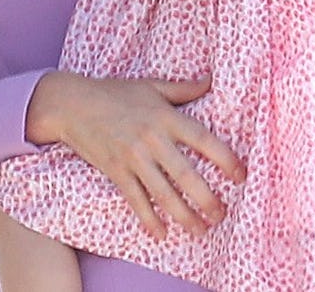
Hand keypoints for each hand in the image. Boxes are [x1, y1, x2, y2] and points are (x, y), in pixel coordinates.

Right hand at [26, 70, 245, 239]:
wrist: (73, 104)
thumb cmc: (114, 92)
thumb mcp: (151, 86)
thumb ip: (183, 89)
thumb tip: (212, 79)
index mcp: (165, 115)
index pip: (202, 138)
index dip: (225, 158)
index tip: (241, 175)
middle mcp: (151, 138)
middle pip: (186, 174)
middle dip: (207, 199)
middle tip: (222, 214)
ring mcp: (132, 156)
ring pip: (164, 193)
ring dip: (184, 216)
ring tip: (201, 230)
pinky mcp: (116, 171)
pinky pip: (136, 200)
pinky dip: (149, 219)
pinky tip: (162, 234)